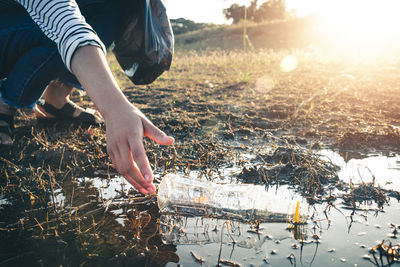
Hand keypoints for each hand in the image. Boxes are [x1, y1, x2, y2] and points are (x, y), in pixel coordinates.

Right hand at [69, 45, 173, 192]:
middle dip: (140, 180)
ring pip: (122, 170)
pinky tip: (138, 183)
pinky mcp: (110, 151)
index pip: (138, 153)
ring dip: (134, 182)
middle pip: (128, 166)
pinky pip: (118, 167)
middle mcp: (120, 142)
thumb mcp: (146, 122)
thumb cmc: (133, 116)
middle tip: (152, 190)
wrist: (112, 109)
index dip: (144, 168)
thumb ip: (158, 134)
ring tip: (146, 190)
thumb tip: (172, 141)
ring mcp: (113, 147)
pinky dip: (128, 177)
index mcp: (131, 133)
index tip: (151, 180)